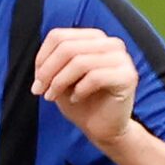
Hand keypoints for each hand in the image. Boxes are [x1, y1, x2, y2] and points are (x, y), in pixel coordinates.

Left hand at [32, 27, 137, 148]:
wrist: (103, 129)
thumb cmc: (82, 103)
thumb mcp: (60, 80)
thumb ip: (51, 65)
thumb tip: (39, 62)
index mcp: (93, 38)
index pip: (59, 36)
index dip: (42, 58)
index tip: (37, 80)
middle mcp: (110, 43)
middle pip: (67, 47)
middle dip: (47, 72)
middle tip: (40, 91)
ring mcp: (121, 58)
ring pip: (79, 61)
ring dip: (59, 82)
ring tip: (52, 97)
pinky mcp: (127, 76)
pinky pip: (95, 77)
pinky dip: (79, 90)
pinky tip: (75, 99)